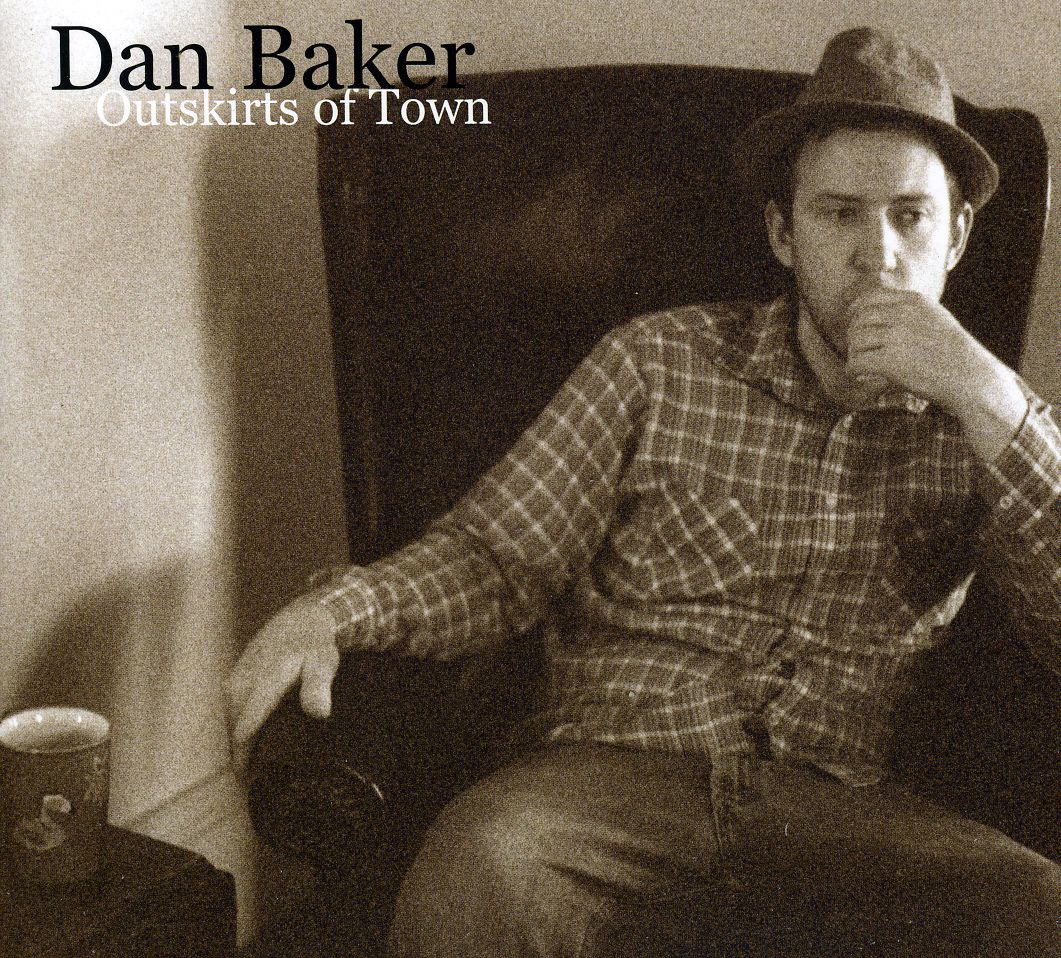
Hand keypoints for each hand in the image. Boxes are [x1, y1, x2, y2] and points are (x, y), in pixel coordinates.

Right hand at [223, 596, 341, 769]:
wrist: (300, 620)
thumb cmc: (314, 646)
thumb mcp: (323, 663)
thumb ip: (318, 686)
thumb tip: (319, 713)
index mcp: (265, 680)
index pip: (247, 722)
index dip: (243, 753)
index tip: (242, 777)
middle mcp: (244, 680)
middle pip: (232, 724)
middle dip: (233, 752)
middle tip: (242, 784)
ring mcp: (236, 678)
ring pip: (226, 716)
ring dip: (228, 740)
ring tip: (238, 771)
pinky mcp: (234, 679)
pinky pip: (228, 708)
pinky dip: (232, 725)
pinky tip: (239, 743)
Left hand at [844, 288, 1026, 459]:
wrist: (971, 378)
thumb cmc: (955, 353)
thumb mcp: (937, 318)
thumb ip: (912, 310)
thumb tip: (885, 309)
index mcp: (915, 302)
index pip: (871, 297)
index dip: (856, 310)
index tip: (851, 321)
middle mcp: (903, 315)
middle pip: (860, 319)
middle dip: (852, 334)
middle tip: (855, 348)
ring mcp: (896, 337)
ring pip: (856, 340)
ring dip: (853, 353)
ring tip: (858, 363)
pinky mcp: (891, 362)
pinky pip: (857, 362)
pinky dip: (852, 370)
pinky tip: (856, 375)